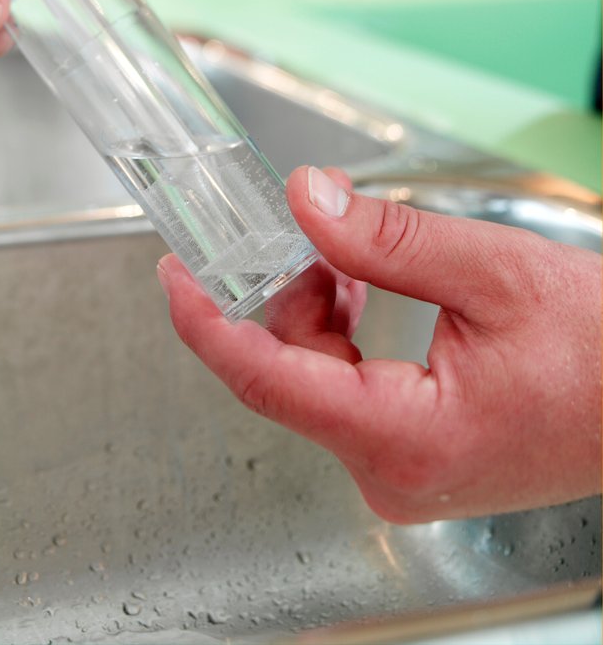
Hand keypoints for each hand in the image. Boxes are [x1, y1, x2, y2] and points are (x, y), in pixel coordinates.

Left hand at [158, 166, 601, 522]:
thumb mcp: (494, 273)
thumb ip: (387, 239)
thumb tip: (304, 199)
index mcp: (403, 437)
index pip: (265, 379)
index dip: (206, 321)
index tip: (173, 275)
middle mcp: (389, 467)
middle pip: (283, 369)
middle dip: (272, 293)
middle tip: (273, 230)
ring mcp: (397, 464)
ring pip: (309, 373)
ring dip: (309, 305)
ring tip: (334, 253)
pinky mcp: (407, 448)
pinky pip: (341, 383)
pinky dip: (337, 327)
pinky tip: (352, 286)